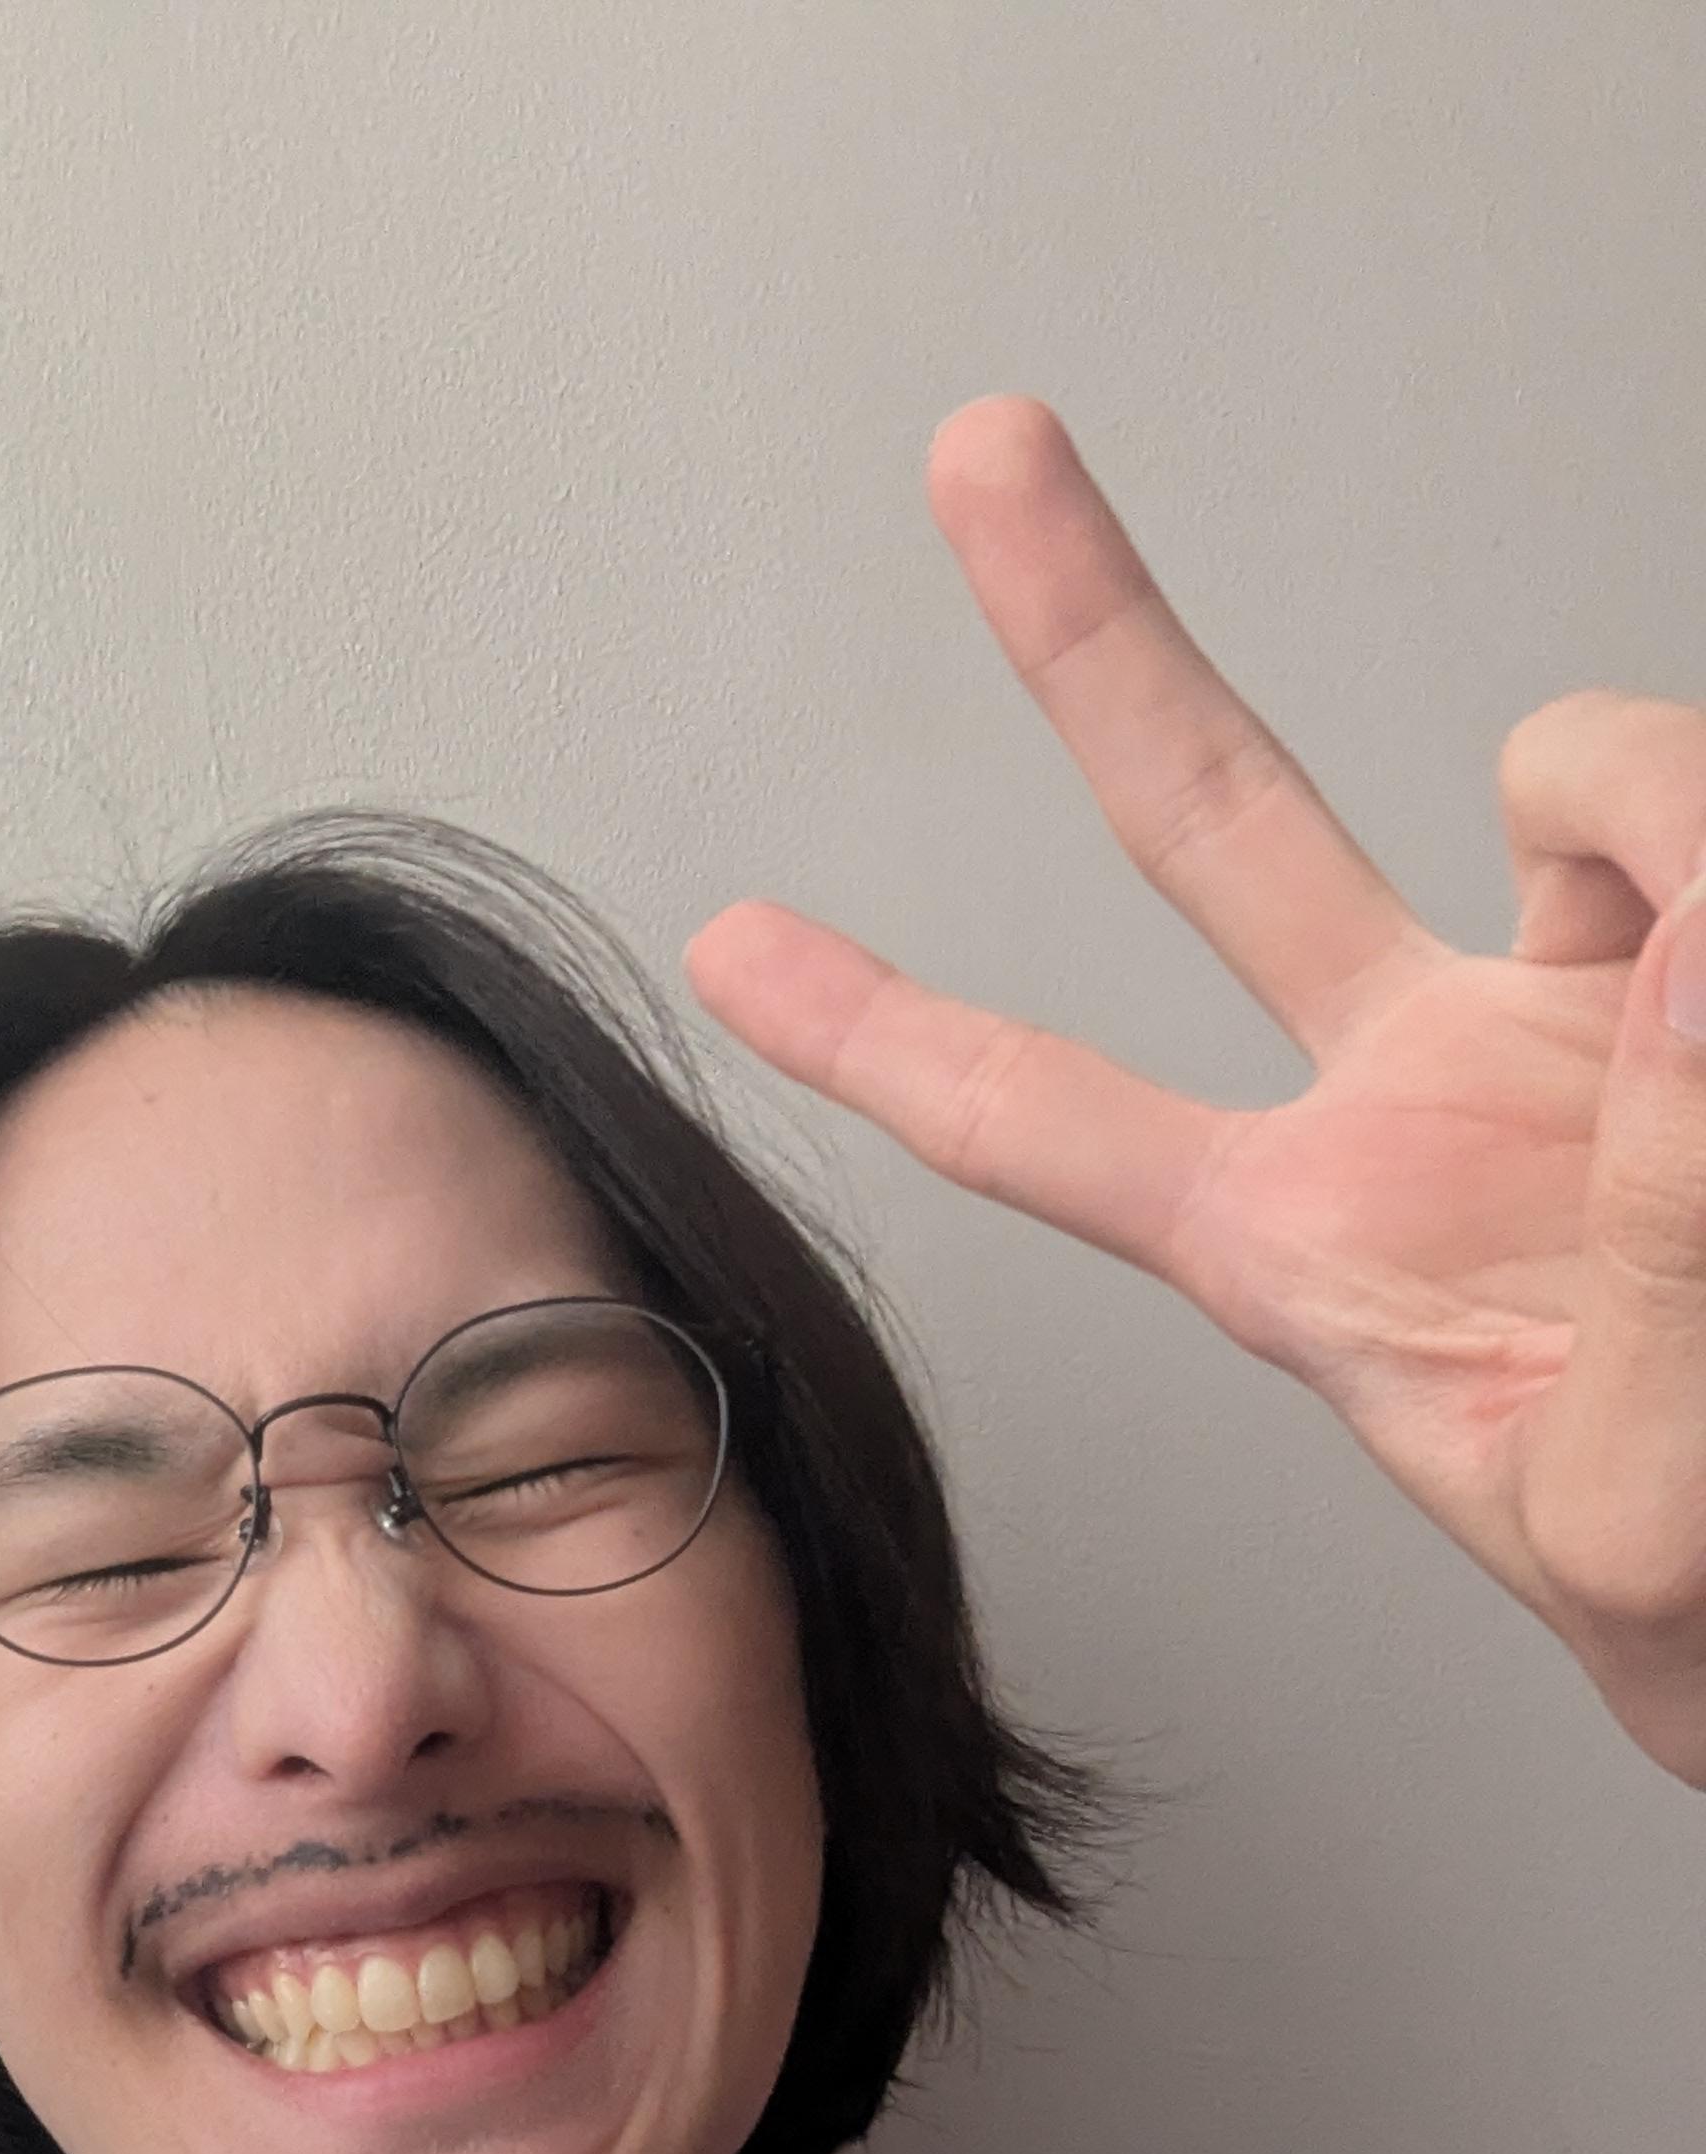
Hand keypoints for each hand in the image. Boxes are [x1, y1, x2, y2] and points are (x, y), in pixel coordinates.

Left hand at [687, 396, 1705, 1787]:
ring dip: (1676, 827)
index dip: (883, 1034)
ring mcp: (1567, 1013)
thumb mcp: (1635, 1524)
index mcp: (1306, 1252)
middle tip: (979, 444)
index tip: (726, 940)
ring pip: (1575, 768)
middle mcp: (1411, 1092)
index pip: (1044, 1127)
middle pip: (1210, 816)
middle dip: (1093, 631)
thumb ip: (1650, 1277)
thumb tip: (1688, 978)